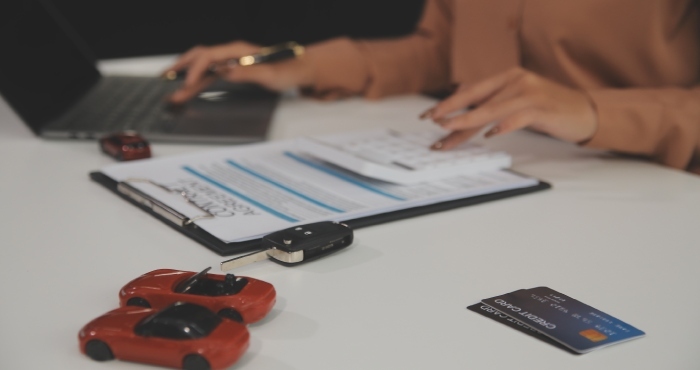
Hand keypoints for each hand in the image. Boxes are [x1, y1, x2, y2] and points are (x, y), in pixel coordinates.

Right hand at [165, 41, 315, 103]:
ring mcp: (231, 62)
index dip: (196, 69)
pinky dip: (197, 82)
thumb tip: (226, 71)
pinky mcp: (232, 70)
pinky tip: (188, 90)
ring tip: (171, 89)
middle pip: (199, 56)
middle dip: (181, 67)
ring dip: (186, 77)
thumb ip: (247, 73)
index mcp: (238, 51)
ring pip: (202, 67)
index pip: (209, 56)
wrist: (298, 70)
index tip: (188, 83)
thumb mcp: (269, 75)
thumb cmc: (287, 71)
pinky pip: (210, 74)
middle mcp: (231, 54)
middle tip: (165, 78)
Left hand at [420, 67, 597, 149]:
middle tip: (432, 123)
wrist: (584, 112)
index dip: (448, 103)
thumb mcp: (516, 104)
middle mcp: (516, 80)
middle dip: (451, 110)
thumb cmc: (547, 110)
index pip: (471, 90)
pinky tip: (490, 134)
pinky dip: (504, 125)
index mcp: (507, 77)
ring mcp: (530, 93)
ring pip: (492, 108)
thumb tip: (461, 120)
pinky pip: (518, 117)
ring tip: (450, 131)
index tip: (428, 115)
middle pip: (476, 96)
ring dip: (468, 121)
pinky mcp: (543, 108)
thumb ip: (493, 107)